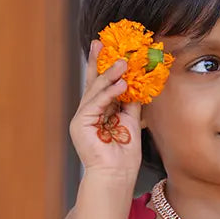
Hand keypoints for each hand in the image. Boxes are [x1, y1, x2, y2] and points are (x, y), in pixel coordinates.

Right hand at [69, 40, 141, 178]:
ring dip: (110, 76)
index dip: (104, 67)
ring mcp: (82, 119)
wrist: (116, 176)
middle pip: (93, 83)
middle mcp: (87, 114)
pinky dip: (109, 93)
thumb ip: (131, 102)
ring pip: (95, 91)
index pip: (101, 85)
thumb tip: (138, 82)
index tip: (109, 48)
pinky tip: (121, 85)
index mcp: (98, 113)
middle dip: (97, 62)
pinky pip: (96, 103)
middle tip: (102, 43)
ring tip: (123, 63)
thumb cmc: (124, 156)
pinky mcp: (80, 124)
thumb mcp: (132, 121)